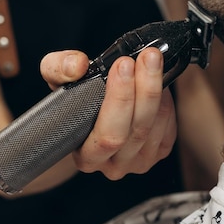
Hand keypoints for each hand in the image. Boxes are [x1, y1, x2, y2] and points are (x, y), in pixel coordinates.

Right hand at [40, 48, 176, 179]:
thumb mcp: (55, 81)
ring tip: (151, 61)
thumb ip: (58, 69)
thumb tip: (77, 66)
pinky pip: (169, 128)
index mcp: (87, 157)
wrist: (89, 120)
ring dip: (157, 90)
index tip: (122, 64)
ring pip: (155, 127)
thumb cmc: (73, 104)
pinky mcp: (158, 153)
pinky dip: (166, 101)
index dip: (119, 99)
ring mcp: (138, 162)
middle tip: (147, 56)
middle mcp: (113, 166)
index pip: (108, 135)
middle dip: (144, 89)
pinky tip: (157, 82)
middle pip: (136, 130)